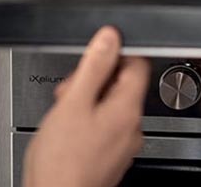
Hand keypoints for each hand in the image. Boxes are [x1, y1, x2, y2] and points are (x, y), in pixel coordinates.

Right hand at [23, 27, 148, 186]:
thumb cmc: (62, 162)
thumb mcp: (73, 103)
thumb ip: (93, 67)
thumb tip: (109, 37)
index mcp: (128, 109)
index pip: (138, 63)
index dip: (115, 52)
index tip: (96, 54)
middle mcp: (132, 127)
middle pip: (122, 84)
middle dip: (95, 80)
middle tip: (71, 90)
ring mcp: (123, 144)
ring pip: (110, 106)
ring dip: (88, 101)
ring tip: (65, 113)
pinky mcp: (110, 156)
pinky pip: (104, 127)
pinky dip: (87, 121)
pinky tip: (68, 131)